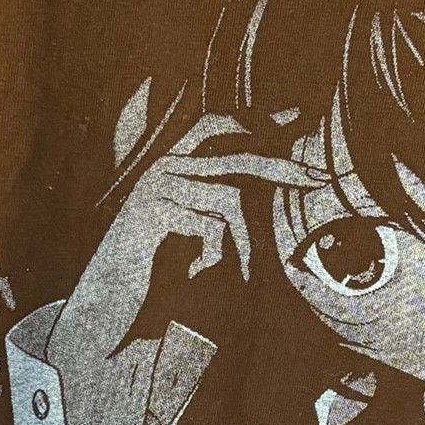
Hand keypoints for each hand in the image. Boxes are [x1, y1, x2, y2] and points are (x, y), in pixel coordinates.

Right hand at [48, 110, 321, 424]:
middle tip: (317, 179)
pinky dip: (214, 256)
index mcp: (169, 166)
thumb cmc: (152, 276)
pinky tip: (193, 273)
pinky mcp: (154, 212)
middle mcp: (162, 168)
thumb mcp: (191, 234)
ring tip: (241, 274)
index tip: (296, 116)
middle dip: (281, 168)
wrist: (108, 309)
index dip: (255, 120)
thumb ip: (217, 205)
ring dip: (245, 243)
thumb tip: (271, 179)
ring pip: (230, 199)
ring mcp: (157, 187)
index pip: (215, 126)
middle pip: (236, 157)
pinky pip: (211, 227)